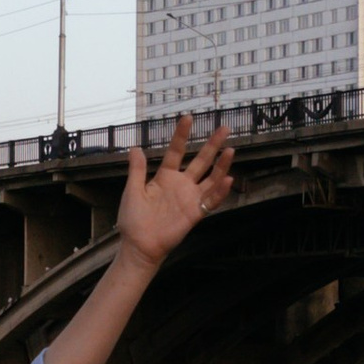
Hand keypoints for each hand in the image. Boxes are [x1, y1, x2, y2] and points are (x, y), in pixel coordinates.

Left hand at [114, 116, 234, 274]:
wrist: (139, 245)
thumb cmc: (133, 219)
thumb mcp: (132, 190)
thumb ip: (137, 170)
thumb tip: (136, 148)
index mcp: (165, 177)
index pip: (176, 151)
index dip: (181, 135)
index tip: (187, 118)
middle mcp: (181, 184)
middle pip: (201, 160)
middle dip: (212, 145)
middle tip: (225, 128)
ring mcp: (190, 198)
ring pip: (211, 178)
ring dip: (221, 165)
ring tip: (231, 150)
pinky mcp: (195, 213)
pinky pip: (211, 200)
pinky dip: (220, 191)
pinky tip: (227, 179)